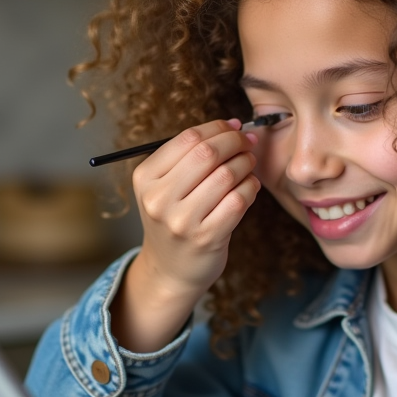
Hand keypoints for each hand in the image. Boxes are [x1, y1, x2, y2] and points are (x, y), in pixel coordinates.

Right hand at [112, 120, 259, 351]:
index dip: (217, 128)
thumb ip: (192, 156)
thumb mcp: (165, 187)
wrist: (171, 270)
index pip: (188, 138)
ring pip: (226, 175)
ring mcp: (182, 221)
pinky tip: (250, 186)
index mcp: (145, 178)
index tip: (233, 127)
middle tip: (248, 142)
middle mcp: (158, 199)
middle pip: (207, 153)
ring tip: (249, 164)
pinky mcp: (206, 238)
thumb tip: (232, 125)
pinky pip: (238, 200)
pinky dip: (250, 187)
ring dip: (246, 164)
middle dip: (235, 142)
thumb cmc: (175, 220)